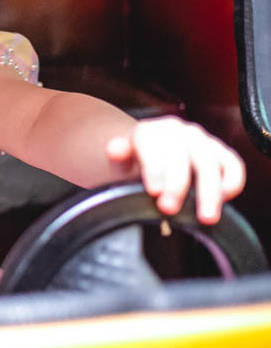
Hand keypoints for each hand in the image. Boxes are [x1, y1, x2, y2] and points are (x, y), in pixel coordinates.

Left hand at [106, 117, 244, 223]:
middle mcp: (179, 132)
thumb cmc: (136, 159)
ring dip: (209, 192)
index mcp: (151, 131)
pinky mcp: (222, 153)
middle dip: (177, 186)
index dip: (155, 170)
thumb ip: (118, 154)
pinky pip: (233, 166)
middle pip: (182, 157)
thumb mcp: (121, 157)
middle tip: (169, 209)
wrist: (151, 151)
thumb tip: (114, 150)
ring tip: (206, 217)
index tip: (153, 192)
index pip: (154, 147)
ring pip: (210, 164)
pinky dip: (232, 183)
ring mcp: (202, 141)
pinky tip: (223, 200)